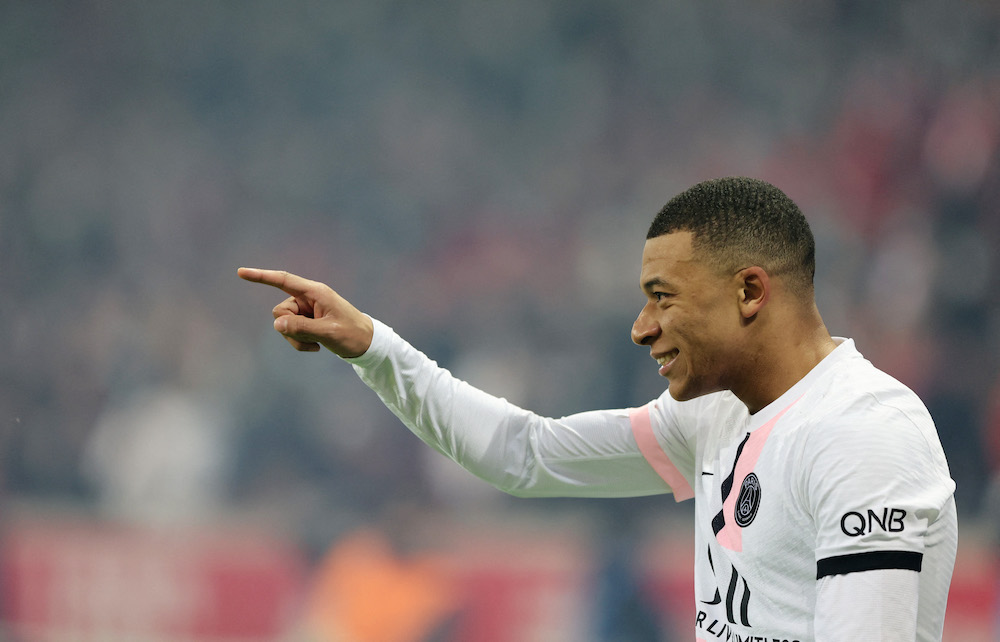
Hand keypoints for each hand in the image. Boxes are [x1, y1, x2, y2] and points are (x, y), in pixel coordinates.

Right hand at [237, 267, 373, 357]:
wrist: (366, 344)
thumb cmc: (352, 334)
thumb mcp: (328, 333)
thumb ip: (302, 328)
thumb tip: (277, 324)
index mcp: (315, 292)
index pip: (284, 280)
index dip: (261, 276)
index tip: (241, 272)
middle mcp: (308, 298)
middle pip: (280, 311)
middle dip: (290, 328)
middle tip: (312, 337)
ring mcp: (306, 310)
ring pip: (283, 325)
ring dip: (296, 338)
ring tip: (317, 343)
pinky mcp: (306, 322)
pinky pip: (290, 332)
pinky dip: (299, 342)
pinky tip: (317, 346)